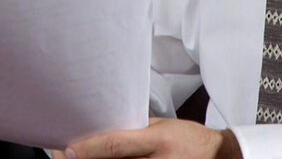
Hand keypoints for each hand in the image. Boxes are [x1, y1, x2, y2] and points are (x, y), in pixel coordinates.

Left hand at [53, 118, 241, 158]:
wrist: (215, 156)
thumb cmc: (186, 137)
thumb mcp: (159, 126)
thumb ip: (131, 131)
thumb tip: (96, 133)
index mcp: (158, 141)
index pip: (116, 145)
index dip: (89, 148)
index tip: (68, 148)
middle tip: (66, 153)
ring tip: (81, 157)